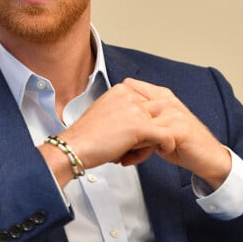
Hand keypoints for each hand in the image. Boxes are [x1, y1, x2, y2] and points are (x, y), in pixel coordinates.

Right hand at [41, 78, 230, 189]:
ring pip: (161, 124)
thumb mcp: (107, 115)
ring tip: (146, 151)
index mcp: (121, 90)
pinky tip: (165, 150)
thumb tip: (139, 123)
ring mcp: (136, 110)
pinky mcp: (140, 126)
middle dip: (153, 131)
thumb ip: (125, 113)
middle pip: (156, 113)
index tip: (139, 135)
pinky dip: (167, 144)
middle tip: (144, 145)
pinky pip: (165, 135)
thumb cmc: (86, 138)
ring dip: (156, 140)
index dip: (146, 121)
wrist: (75, 148)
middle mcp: (129, 95)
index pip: (147, 103)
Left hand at [121, 78, 231, 188]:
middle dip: (118, 129)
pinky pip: (150, 139)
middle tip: (110, 145)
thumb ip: (141, 119)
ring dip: (126, 143)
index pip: (130, 87)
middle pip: (130, 107)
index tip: (110, 124)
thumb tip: (115, 121)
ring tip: (120, 156)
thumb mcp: (157, 127)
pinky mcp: (178, 129)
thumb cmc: (182, 143)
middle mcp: (167, 100)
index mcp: (161, 95)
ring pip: (137, 125)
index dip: (117, 105)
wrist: (207, 156)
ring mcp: (173, 113)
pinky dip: (138, 153)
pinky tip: (132, 160)